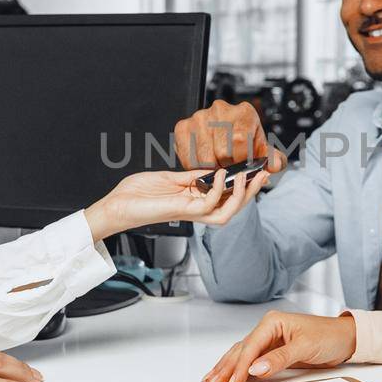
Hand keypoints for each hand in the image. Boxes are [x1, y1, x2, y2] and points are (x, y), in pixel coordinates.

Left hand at [84, 168, 268, 241]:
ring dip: (241, 196)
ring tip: (247, 177)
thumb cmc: (138, 194)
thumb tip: (212, 168)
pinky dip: (217, 190)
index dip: (245, 186)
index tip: (256, 170)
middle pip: (233, 207)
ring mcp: (190, 212)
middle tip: (263, 175)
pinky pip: (207, 205)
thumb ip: (192, 175)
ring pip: (226, 212)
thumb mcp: (171, 178)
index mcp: (195, 200)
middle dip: (251, 192)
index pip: (227, 197)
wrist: (117, 205)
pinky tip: (221, 176)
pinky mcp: (181, 211)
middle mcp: (196, 209)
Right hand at [173, 99, 287, 174]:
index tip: (241, 164)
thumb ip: (273, 159)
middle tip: (228, 166)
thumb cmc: (244, 143)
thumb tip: (275, 164)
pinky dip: (195, 165)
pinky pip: (188, 156)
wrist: (225, 134)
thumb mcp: (261, 150)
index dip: (240, 160)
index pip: (240, 141)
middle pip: (221, 151)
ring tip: (217, 164)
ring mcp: (200, 117)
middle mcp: (221, 110)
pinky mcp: (183, 126)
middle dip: (226, 166)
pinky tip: (204, 161)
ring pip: (204, 156)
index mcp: (244, 113)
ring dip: (211, 168)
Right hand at [203, 309, 356, 381]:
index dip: (239, 366)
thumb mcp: (305, 347)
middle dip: (226, 367)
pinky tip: (228, 374)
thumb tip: (255, 369)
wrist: (345, 338)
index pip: (250, 347)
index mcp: (273, 322)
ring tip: (211, 380)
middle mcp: (267, 329)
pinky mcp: (273, 351)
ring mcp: (269, 340)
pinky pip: (251, 359)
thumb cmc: (328, 336)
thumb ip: (279, 358)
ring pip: (242, 354)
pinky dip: (238, 368)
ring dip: (227, 367)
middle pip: (241, 350)